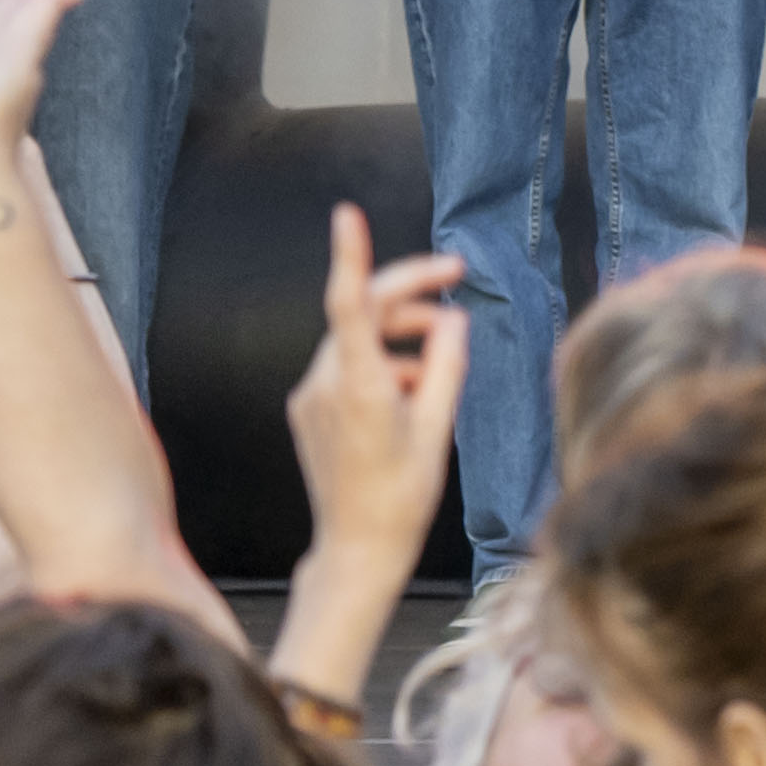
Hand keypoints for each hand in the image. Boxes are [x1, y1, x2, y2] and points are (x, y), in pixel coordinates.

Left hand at [279, 210, 473, 556]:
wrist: (357, 551)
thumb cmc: (401, 499)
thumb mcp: (437, 430)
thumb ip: (446, 367)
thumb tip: (453, 321)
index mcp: (359, 387)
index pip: (349, 304)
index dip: (350, 255)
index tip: (348, 215)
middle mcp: (325, 385)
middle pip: (363, 313)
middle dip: (411, 296)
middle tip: (457, 281)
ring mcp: (310, 398)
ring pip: (358, 341)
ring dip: (401, 338)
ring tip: (442, 370)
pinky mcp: (309, 411)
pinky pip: (347, 368)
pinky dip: (382, 366)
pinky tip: (413, 397)